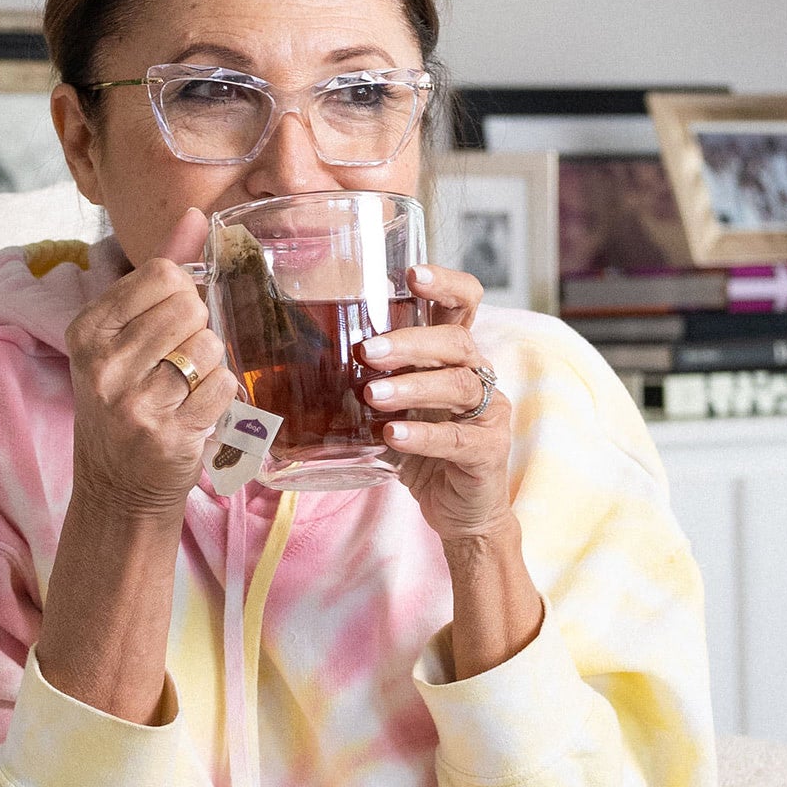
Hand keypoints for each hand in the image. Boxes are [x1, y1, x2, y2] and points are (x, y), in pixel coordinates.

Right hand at [64, 208, 235, 523]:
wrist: (117, 487)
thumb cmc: (126, 400)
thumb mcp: (125, 335)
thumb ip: (160, 272)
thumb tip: (195, 216)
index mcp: (88, 330)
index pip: (162, 274)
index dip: (181, 293)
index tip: (168, 323)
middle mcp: (103, 365)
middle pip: (189, 307)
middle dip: (197, 329)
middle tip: (177, 361)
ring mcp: (133, 403)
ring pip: (209, 346)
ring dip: (210, 364)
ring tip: (184, 387)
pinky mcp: (168, 435)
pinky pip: (222, 386)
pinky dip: (220, 395)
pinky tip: (196, 409)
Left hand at [356, 261, 514, 550]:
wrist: (458, 512)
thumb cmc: (420, 452)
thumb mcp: (390, 410)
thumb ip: (365, 383)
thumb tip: (298, 366)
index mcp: (455, 356)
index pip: (463, 303)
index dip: (445, 283)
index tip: (411, 275)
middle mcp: (478, 376)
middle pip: (456, 341)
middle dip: (410, 341)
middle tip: (367, 351)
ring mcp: (489, 413)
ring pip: (458, 385)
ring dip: (412, 387)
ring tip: (372, 396)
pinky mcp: (488, 451)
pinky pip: (457, 438)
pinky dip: (423, 435)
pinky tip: (393, 436)